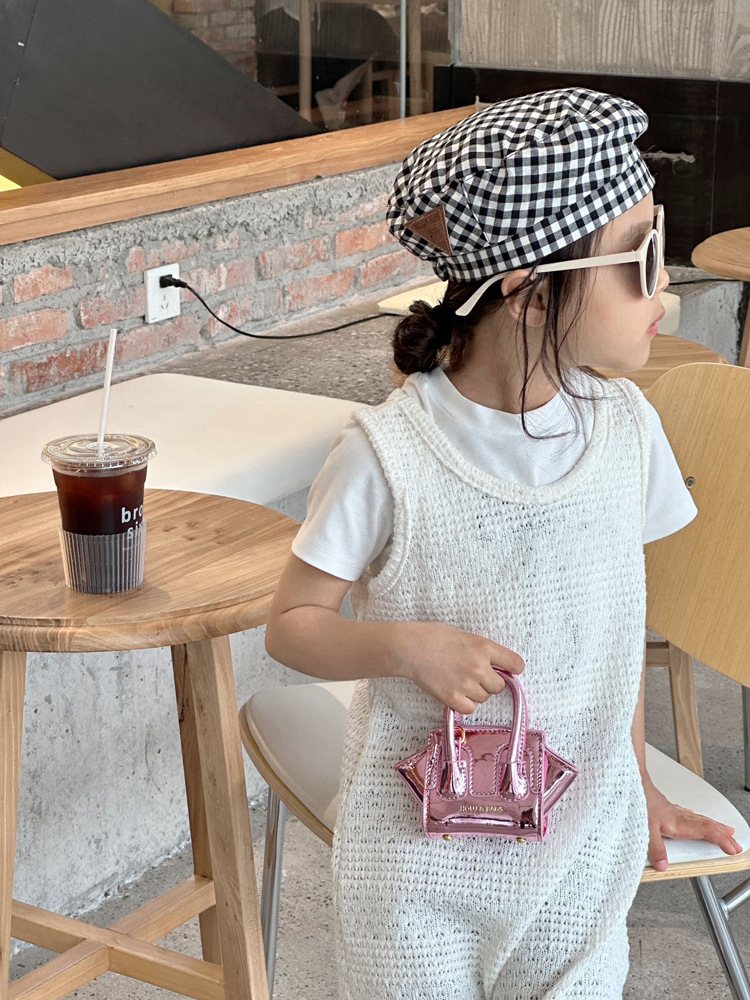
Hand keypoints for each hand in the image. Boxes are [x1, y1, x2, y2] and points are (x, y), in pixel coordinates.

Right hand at [392, 621, 524, 714]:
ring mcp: (467, 684)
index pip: (515, 663)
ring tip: (458, 681)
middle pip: (498, 686)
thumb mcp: (464, 636)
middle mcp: (479, 667)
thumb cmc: (433, 636)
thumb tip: (492, 664)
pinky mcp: (454, 699)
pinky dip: (465, 703)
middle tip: (474, 676)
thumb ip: (481, 650)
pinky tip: (455, 692)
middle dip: (489, 682)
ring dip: (476, 692)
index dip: (513, 668)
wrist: (410, 648)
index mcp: (484, 647)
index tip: (510, 670)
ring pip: (484, 698)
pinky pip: (470, 708)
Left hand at [644, 779, 743, 871]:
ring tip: (724, 829)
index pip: (706, 831)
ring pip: (699, 818)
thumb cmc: (637, 799)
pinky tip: (692, 816)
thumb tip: (664, 866)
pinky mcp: (664, 806)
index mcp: (678, 822)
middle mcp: (678, 816)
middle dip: (723, 834)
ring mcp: (672, 810)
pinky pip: (687, 813)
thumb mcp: (644, 828)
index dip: (721, 840)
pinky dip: (695, 817)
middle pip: (707, 824)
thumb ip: (655, 849)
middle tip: (736, 843)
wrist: (630, 779)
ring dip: (713, 824)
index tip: (733, 848)